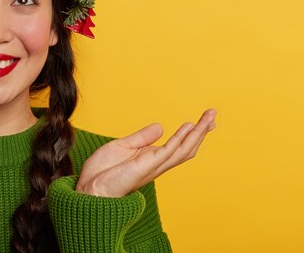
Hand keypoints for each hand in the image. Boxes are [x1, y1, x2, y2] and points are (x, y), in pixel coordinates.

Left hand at [76, 108, 216, 197]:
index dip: (193, 134)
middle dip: (201, 132)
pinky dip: (179, 139)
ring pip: (183, 149)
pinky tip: (189, 127)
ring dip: (197, 133)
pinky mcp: (146, 166)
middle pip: (186, 147)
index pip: (178, 145)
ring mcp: (154, 165)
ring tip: (208, 118)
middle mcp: (157, 163)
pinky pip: (167, 151)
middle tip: (213, 114)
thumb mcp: (124, 146)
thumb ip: (142, 138)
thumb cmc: (103, 172)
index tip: (204, 120)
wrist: (91, 189)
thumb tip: (160, 126)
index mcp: (152, 158)